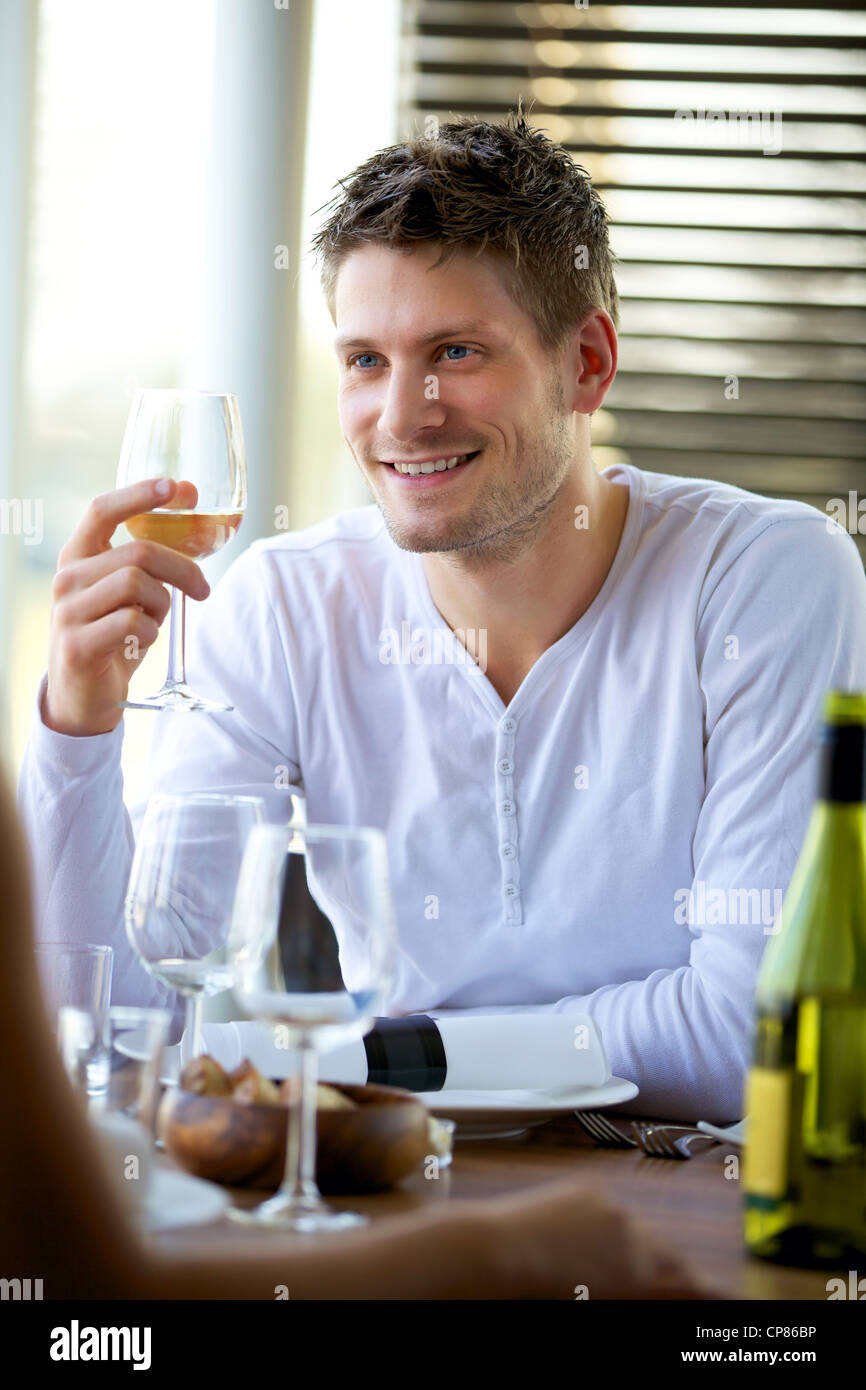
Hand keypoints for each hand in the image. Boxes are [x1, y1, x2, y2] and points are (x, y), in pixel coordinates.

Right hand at [44, 478, 210, 735]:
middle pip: (139, 553)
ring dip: (163, 605)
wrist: (82, 697)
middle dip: (183, 569)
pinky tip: (140, 642)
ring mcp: (67, 611)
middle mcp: (67, 578)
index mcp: (77, 557)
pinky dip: (151, 632)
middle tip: (203, 589)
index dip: (141, 494)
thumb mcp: (127, 594)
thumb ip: (148, 563)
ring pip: (139, 585)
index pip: (103, 510)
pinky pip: (134, 623)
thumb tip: (192, 514)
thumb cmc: (113, 636)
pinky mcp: (78, 645)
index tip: (178, 488)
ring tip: (155, 622)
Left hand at [480, 1177, 720, 1299]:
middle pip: (673, 1259)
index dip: (715, 1295)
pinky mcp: (589, 1189)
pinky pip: (611, 1212)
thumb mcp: (604, 1308)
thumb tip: (660, 1292)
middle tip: (664, 1290)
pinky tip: (582, 1243)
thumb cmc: (539, 1300)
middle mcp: (637, 1238)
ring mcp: (614, 1209)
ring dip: (638, 1252)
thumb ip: (640, 1298)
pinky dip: (607, 1228)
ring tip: (610, 1272)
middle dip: (673, 1277)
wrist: (493, 1256)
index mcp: (643, 1278)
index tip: (729, 1298)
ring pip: (643, 1234)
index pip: (696, 1287)